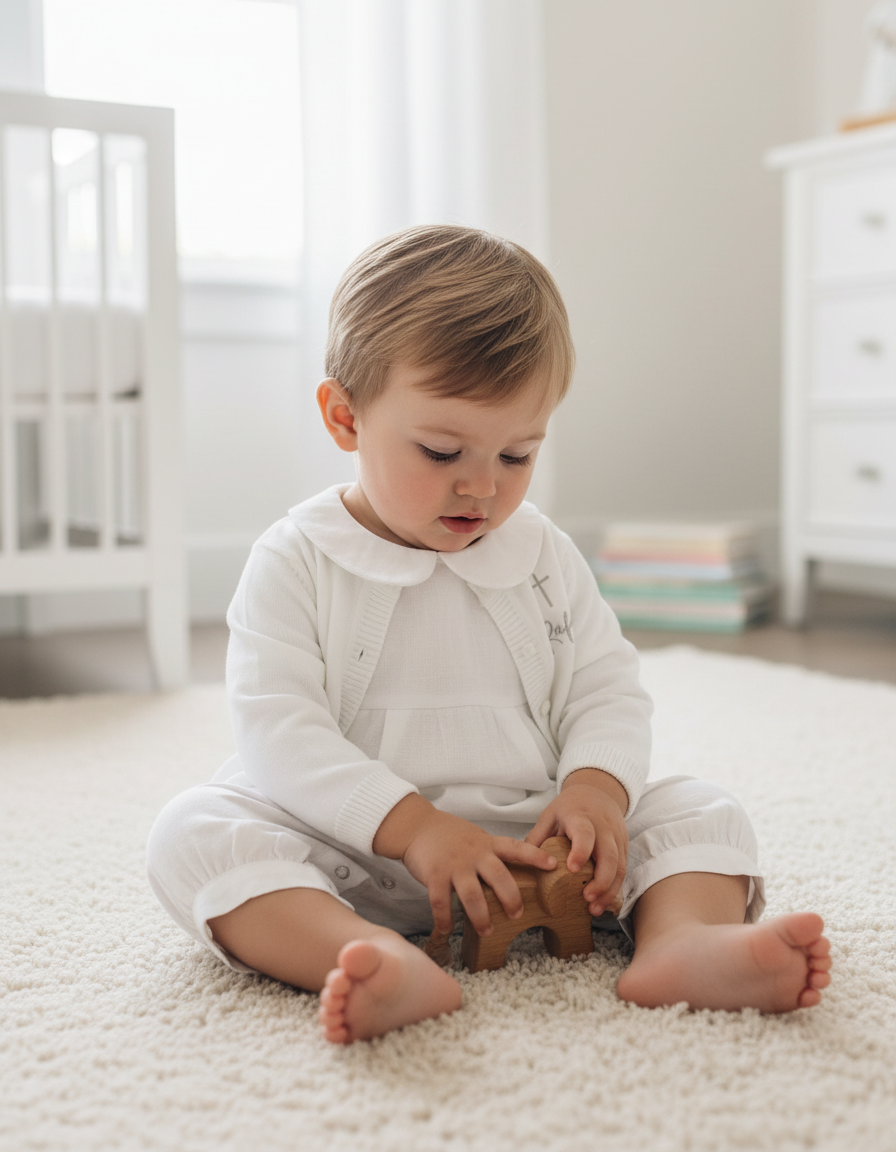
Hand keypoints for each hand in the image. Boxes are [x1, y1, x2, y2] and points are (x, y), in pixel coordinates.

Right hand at [373, 796, 556, 936]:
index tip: (553, 865)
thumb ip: (491, 853)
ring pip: (473, 895)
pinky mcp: (434, 875)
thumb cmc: (449, 835)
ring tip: (488, 930)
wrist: (416, 826)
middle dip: (510, 898)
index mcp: (487, 844)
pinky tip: (447, 930)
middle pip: (499, 876)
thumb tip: (510, 874)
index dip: (535, 856)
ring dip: (481, 916)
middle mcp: (474, 854)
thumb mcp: (476, 838)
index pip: (516, 848)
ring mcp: (454, 865)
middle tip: (517, 914)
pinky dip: (444, 919)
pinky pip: (441, 902)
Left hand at [525, 769, 628, 915]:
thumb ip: (537, 837)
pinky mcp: (624, 846)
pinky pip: (623, 870)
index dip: (581, 851)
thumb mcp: (550, 815)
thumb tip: (522, 863)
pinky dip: (615, 888)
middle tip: (586, 899)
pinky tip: (603, 902)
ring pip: (620, 866)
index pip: (585, 833)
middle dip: (600, 880)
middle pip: (609, 855)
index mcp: (581, 817)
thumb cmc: (570, 807)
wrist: (598, 791)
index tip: (572, 869)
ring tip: (594, 909)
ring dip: (609, 890)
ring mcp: (617, 837)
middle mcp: (603, 827)